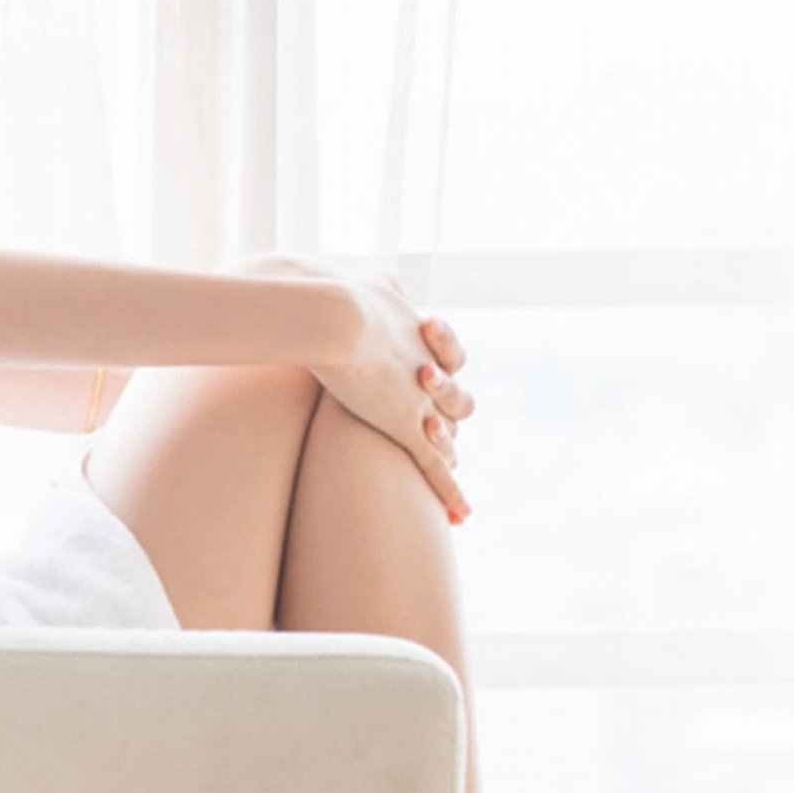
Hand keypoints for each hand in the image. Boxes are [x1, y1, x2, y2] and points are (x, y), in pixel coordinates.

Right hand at [294, 265, 472, 520]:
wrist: (331, 315)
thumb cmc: (332, 295)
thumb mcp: (368, 283)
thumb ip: (379, 284)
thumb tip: (384, 275)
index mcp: (418, 333)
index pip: (443, 361)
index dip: (441, 379)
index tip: (433, 385)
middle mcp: (428, 366)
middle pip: (454, 400)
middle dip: (449, 414)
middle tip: (441, 428)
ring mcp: (421, 399)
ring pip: (448, 433)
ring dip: (448, 450)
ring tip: (450, 469)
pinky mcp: (407, 426)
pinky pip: (435, 465)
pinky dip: (450, 492)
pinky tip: (462, 516)